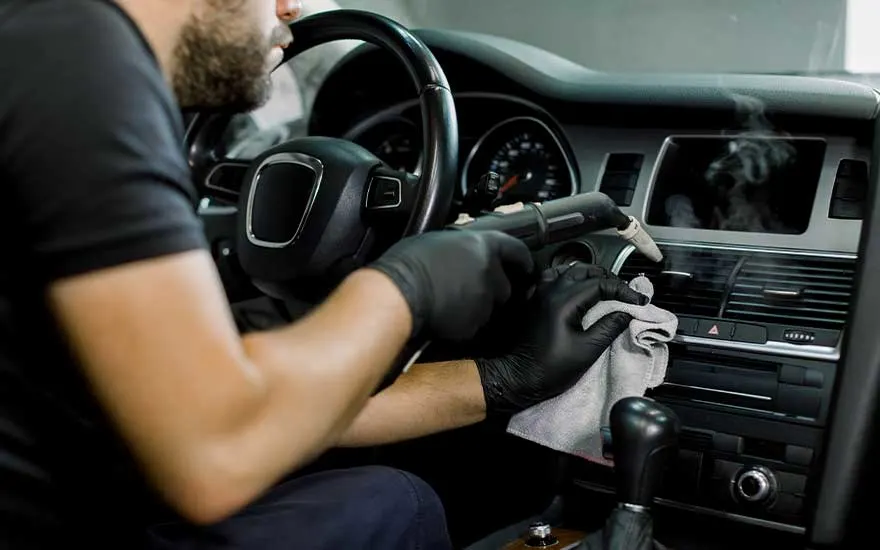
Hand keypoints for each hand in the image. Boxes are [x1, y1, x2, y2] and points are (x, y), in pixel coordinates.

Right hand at [368, 230, 534, 340]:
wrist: (398, 297)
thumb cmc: (407, 265)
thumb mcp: (436, 241)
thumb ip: (459, 247)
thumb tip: (460, 252)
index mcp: (482, 246)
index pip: (516, 250)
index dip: (523, 260)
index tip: (526, 266)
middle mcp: (489, 273)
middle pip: (504, 284)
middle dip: (493, 288)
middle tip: (471, 287)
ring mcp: (483, 301)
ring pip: (491, 306)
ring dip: (479, 305)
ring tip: (453, 301)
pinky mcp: (474, 325)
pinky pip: (475, 323)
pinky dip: (465, 321)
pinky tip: (446, 315)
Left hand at [475, 263, 646, 414]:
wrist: (518, 377)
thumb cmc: (552, 368)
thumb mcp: (587, 351)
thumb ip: (609, 327)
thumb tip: (626, 312)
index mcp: (565, 301)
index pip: (600, 284)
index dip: (623, 290)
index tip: (639, 302)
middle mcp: (551, 290)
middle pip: (585, 270)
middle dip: (608, 278)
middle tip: (624, 293)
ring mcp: (540, 293)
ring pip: (568, 271)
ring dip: (589, 275)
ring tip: (605, 288)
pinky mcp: (534, 300)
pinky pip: (553, 278)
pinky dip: (570, 278)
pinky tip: (578, 289)